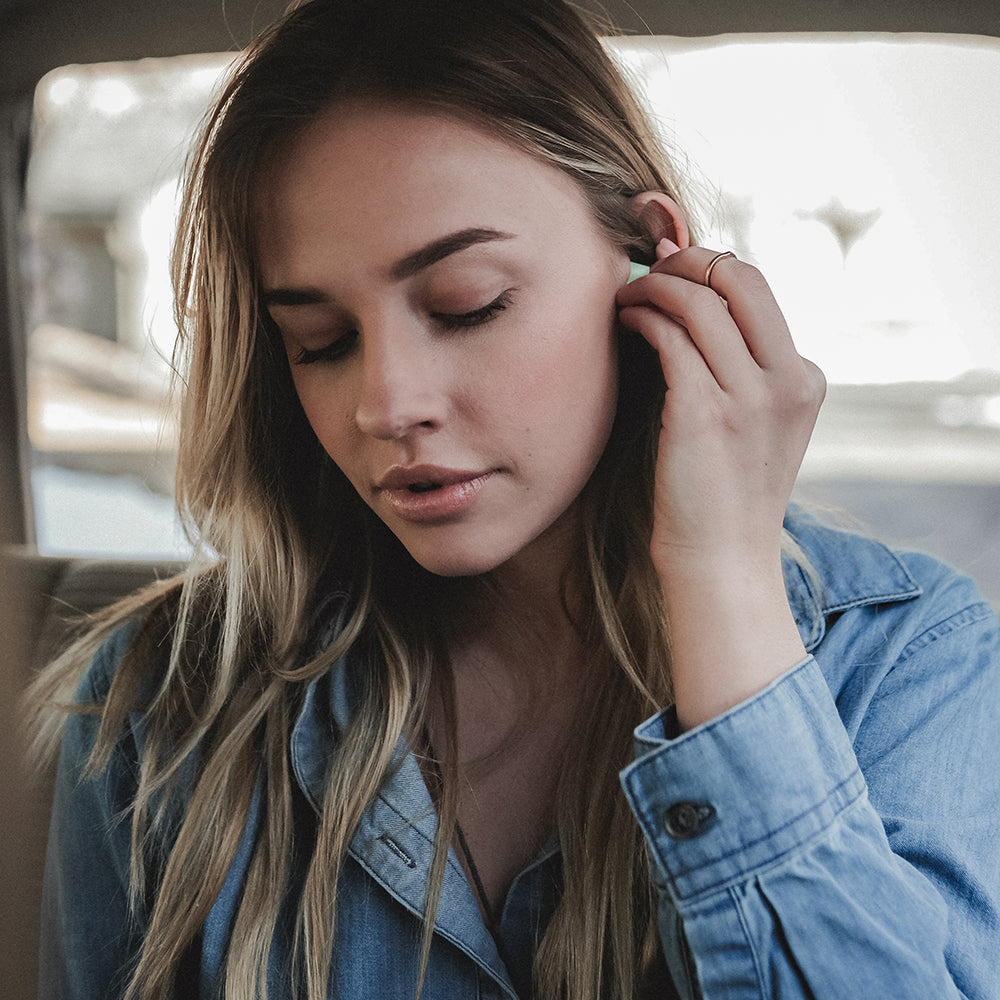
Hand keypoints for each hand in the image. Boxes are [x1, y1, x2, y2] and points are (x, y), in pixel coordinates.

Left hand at [616, 242, 825, 727]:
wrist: (720, 566)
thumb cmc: (721, 499)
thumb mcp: (752, 430)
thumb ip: (738, 372)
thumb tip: (690, 309)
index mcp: (804, 379)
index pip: (759, 290)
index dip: (709, 268)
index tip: (671, 271)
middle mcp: (788, 380)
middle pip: (739, 276)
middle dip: (685, 262)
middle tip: (646, 273)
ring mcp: (752, 397)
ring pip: (700, 299)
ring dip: (653, 286)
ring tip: (624, 298)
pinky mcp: (706, 413)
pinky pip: (671, 335)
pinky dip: (643, 317)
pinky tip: (624, 323)